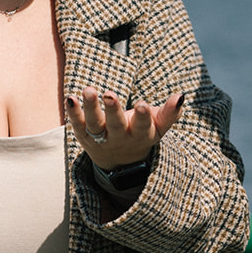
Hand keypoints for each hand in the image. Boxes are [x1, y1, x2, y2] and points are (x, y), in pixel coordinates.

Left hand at [65, 87, 183, 170]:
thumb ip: (170, 112)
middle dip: (113, 110)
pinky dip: (73, 113)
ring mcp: (101, 138)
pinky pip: (77, 125)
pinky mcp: (85, 137)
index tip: (142, 105)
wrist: (120, 162)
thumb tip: (181, 96)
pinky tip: (70, 98)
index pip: (142, 126)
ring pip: (94, 124)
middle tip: (110, 94)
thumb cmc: (141, 134)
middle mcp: (119, 138)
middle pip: (116, 125)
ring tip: (88, 90)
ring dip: (90, 108)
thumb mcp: (158, 127)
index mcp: (140, 135)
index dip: (142, 117)